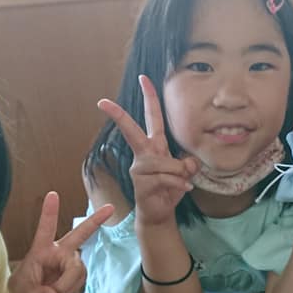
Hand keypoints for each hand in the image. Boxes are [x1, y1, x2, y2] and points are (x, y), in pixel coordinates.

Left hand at [10, 192, 112, 292]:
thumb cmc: (25, 292)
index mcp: (41, 250)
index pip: (45, 229)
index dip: (49, 212)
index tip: (52, 194)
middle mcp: (59, 251)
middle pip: (80, 234)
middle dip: (95, 221)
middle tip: (110, 208)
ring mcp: (71, 262)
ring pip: (78, 269)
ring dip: (66, 285)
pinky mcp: (78, 272)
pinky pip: (81, 279)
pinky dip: (70, 290)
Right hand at [98, 75, 197, 225]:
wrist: (160, 214)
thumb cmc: (170, 189)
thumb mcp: (185, 173)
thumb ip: (189, 163)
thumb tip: (187, 162)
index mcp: (154, 146)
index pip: (152, 118)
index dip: (150, 97)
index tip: (143, 77)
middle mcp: (143, 154)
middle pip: (132, 130)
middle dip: (118, 116)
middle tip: (103, 102)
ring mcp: (139, 168)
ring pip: (165, 162)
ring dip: (179, 173)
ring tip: (183, 183)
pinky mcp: (140, 183)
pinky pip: (167, 177)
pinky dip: (179, 184)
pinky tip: (185, 189)